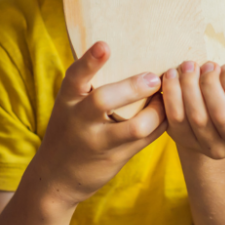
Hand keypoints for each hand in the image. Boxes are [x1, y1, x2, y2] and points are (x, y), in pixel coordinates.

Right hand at [34, 42, 167, 205]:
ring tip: (165, 96)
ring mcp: (99, 142)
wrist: (56, 178)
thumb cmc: (68, 130)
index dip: (89, 61)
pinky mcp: (116, 157)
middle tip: (154, 78)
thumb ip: (89, 87)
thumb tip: (125, 53)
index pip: (75, 76)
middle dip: (132, 87)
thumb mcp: (70, 106)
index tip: (105, 45)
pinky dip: (160, 123)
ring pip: (134, 127)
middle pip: (104, 101)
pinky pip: (145, 139)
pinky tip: (168, 111)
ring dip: (156, 111)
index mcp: (67, 100)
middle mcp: (80, 120)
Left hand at [161, 59, 224, 159]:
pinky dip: (171, 94)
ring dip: (188, 86)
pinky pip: (175, 119)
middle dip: (209, 83)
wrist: (220, 107)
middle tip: (206, 65)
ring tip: (189, 66)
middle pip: (221, 114)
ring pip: (196, 118)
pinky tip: (172, 75)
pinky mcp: (187, 141)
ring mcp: (212, 147)